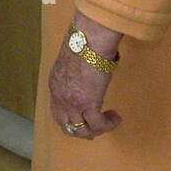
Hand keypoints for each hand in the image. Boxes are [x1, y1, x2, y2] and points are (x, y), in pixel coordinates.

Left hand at [48, 10, 122, 141]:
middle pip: (66, 126)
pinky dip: (108, 125)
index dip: (70, 119)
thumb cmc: (83, 42)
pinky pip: (98, 125)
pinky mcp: (88, 103)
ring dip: (97, 130)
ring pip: (82, 130)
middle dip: (81, 131)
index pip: (58, 111)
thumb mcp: (72, 60)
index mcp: (55, 84)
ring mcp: (73, 102)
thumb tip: (87, 75)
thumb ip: (75, 72)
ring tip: (109, 120)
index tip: (84, 119)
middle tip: (95, 128)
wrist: (88, 39)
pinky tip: (116, 118)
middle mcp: (60, 97)